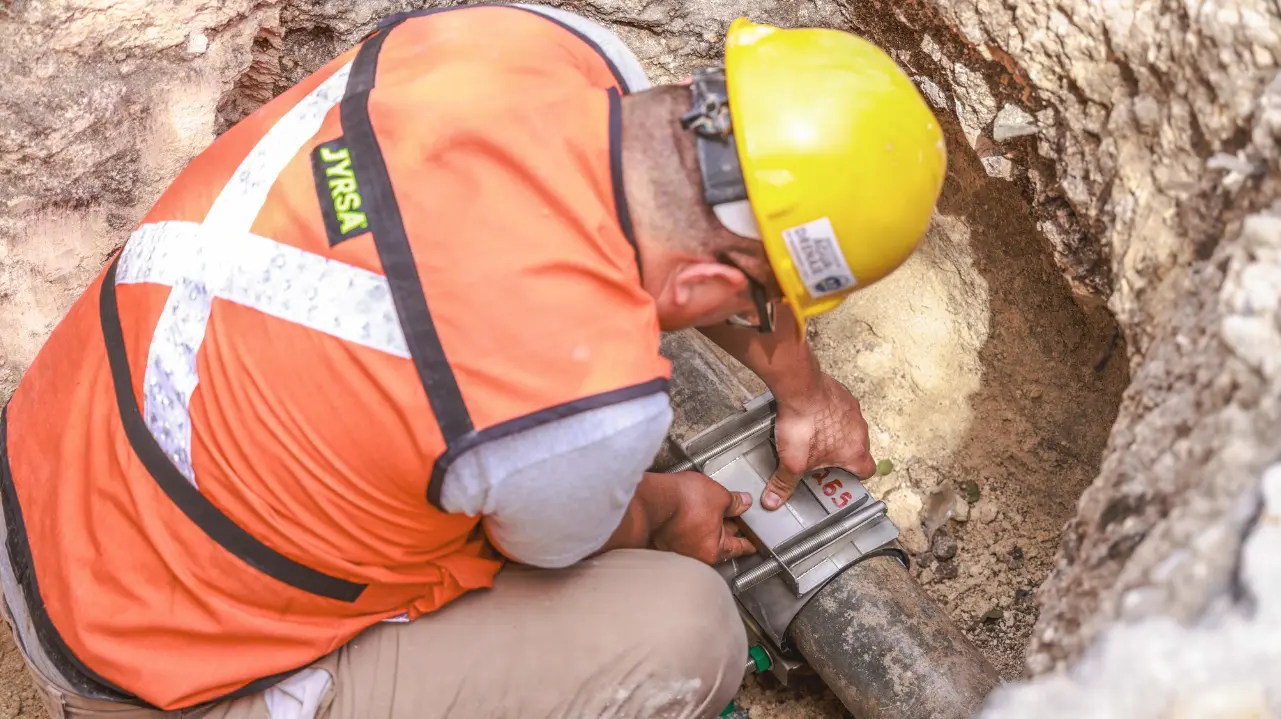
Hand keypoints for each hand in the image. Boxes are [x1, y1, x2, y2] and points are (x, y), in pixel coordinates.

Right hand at [650, 472, 756, 564]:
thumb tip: (743, 503)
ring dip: (704, 528)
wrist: (650, 499)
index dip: (748, 542)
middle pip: (718, 544)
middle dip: (725, 531)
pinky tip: (686, 514)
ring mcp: (676, 551)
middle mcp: (695, 556)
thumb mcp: (719, 496)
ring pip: (698, 540)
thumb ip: (735, 502)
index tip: (752, 544)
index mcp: (714, 550)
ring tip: (706, 510)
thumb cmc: (682, 501)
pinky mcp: (660, 542)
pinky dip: (688, 527)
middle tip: (732, 519)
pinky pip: (682, 536)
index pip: (738, 547)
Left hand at [763, 373, 876, 509]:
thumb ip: (784, 483)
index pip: (867, 470)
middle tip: (821, 458)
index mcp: (855, 451)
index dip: (855, 476)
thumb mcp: (791, 462)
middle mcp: (859, 430)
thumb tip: (774, 500)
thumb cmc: (804, 423)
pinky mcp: (841, 393)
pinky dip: (828, 413)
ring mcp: (852, 409)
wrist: (800, 387)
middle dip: (840, 454)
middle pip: (857, 448)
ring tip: (813, 435)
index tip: (844, 477)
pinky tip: (810, 415)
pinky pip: (839, 407)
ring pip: (849, 426)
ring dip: (836, 432)